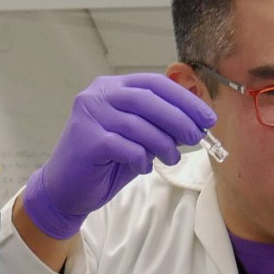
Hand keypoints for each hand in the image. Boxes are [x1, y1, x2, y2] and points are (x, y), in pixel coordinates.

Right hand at [22, 74, 216, 238]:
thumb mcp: (137, 137)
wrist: (66, 189)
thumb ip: (159, 125)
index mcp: (112, 87)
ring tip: (172, 158)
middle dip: (179, 119)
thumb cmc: (105, 162)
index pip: (155, 84)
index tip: (207, 117)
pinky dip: (141, 158)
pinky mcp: (86, 140)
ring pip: (139, 125)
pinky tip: (143, 167)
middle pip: (148, 100)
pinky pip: (126, 146)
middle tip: (197, 137)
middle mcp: (97, 95)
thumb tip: (196, 122)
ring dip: (163, 143)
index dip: (185, 100)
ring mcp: (89, 116)